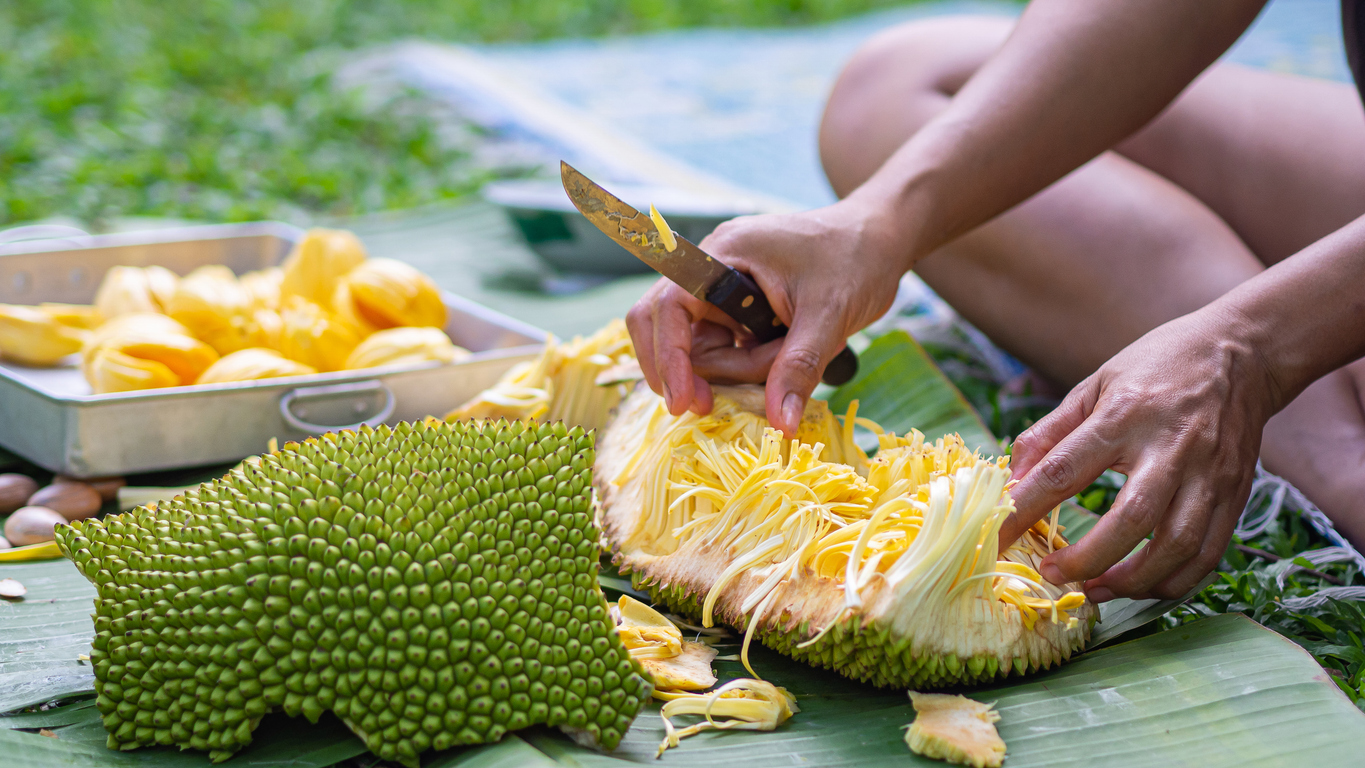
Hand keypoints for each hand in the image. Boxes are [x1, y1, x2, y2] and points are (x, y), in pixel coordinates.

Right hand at [625, 198, 907, 434]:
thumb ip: (799, 367)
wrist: (881, 239)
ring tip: (787, 354)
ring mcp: (724, 290)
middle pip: (668, 329)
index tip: (682, 403)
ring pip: (701, 346)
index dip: (667, 357)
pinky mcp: (738, 309)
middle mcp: (712, 269)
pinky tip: (779, 356)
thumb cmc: (856, 259)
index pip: (668, 307)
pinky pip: (723, 347)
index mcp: (724, 255)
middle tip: (712, 406)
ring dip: (734, 368)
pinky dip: (744, 365)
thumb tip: (779, 425)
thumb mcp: (830, 315)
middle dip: (691, 370)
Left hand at [997, 306, 1280, 600]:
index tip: (997, 539)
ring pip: (1178, 545)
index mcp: (1125, 415)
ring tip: (1094, 590)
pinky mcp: (1237, 494)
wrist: (1243, 352)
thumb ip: (1051, 431)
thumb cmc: (1158, 365)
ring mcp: (1209, 474)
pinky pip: (1208, 554)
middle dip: (1088, 558)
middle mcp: (1171, 448)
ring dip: (1133, 580)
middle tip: (1051, 574)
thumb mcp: (1095, 383)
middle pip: (1131, 518)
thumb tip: (1011, 474)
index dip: (1026, 508)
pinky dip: (1173, 581)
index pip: (1066, 470)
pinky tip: (1140, 586)